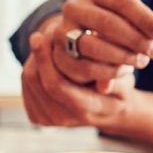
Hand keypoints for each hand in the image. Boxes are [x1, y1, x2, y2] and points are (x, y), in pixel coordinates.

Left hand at [21, 32, 136, 127]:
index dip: (44, 59)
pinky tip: (45, 56)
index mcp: (85, 110)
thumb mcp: (125, 82)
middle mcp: (63, 119)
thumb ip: (116, 80)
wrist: (111, 110)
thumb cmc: (120, 88)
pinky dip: (33, 67)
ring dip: (34, 59)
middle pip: (36, 81)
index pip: (55, 85)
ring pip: (29, 81)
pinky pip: (27, 85)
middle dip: (38, 54)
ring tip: (45, 40)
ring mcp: (48, 120)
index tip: (40, 35)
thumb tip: (105, 83)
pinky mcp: (37, 116)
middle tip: (42, 33)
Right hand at [47, 0, 152, 88]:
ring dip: (122, 56)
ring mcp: (62, 31)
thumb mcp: (129, 17)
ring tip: (142, 61)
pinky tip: (125, 70)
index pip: (123, 1)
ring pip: (93, 45)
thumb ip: (146, 23)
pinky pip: (84, 66)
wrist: (79, 37)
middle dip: (136, 39)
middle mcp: (74, 7)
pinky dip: (109, 71)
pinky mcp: (58, 55)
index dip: (146, 19)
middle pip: (107, 22)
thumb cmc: (115, 24)